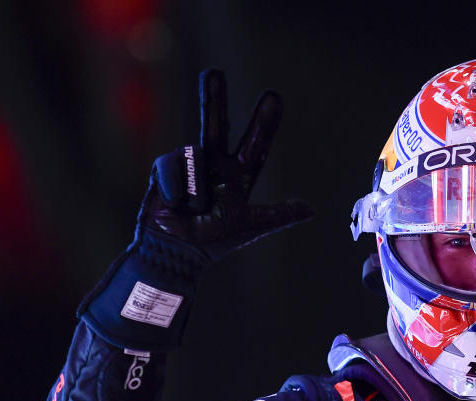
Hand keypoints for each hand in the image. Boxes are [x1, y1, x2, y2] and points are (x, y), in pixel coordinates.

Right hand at [77, 69, 312, 350]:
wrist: (176, 254)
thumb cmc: (213, 242)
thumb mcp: (250, 225)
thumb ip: (279, 214)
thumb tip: (311, 209)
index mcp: (238, 175)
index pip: (254, 144)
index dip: (264, 122)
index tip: (274, 96)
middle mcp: (214, 164)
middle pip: (215, 124)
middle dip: (213, 98)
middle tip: (213, 72)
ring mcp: (189, 166)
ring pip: (194, 153)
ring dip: (195, 190)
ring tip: (193, 209)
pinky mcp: (165, 169)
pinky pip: (172, 165)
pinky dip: (176, 188)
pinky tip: (174, 205)